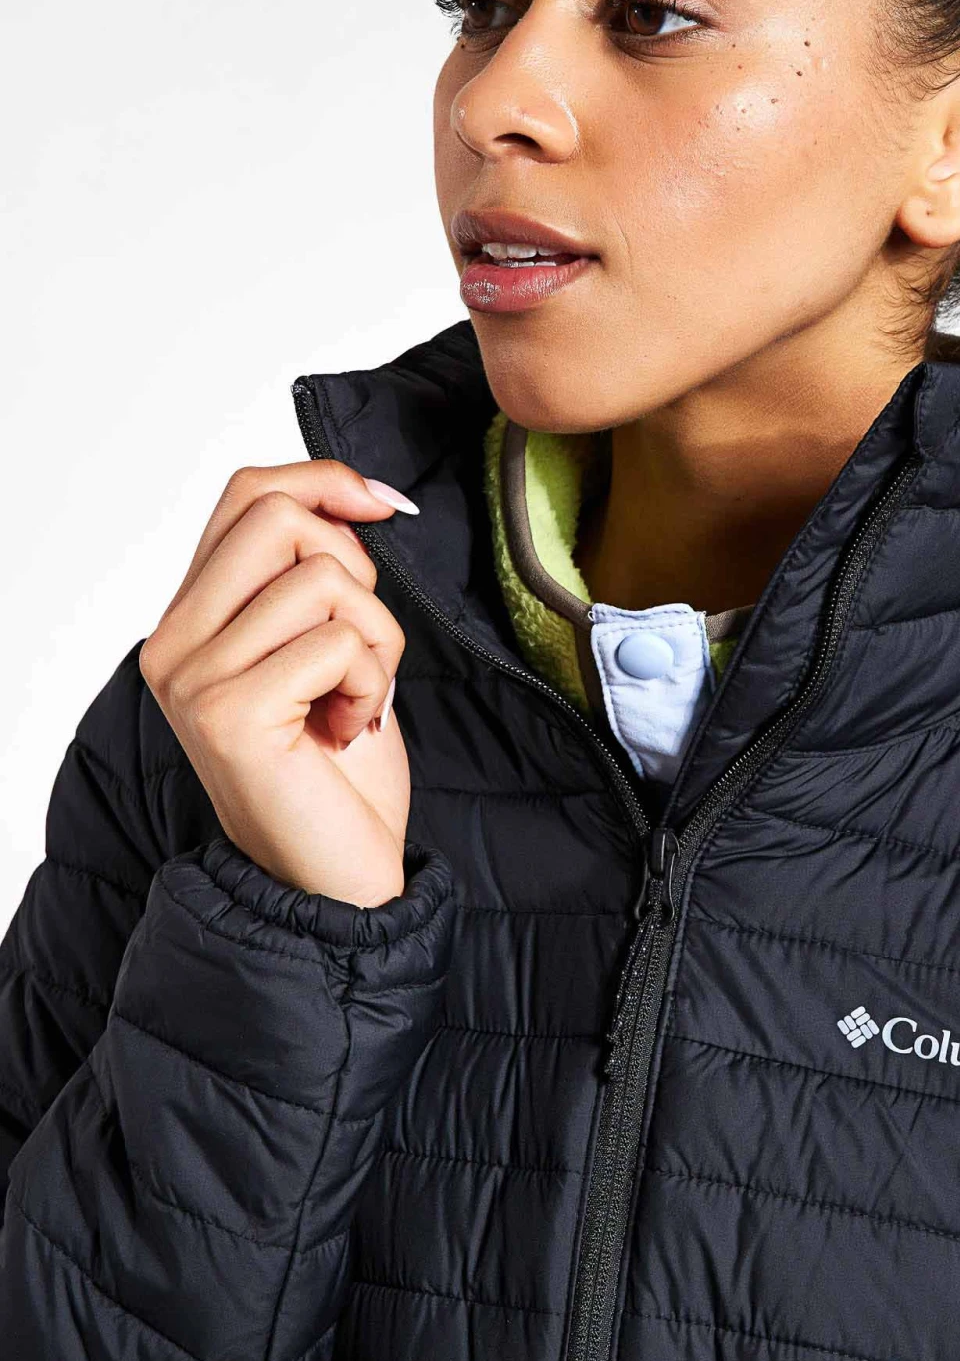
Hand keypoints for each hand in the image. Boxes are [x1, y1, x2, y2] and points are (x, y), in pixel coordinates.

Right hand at [139, 461, 418, 906]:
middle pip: (279, 518)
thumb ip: (318, 579)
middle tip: (360, 649)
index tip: (385, 509)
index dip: (326, 483)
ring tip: (355, 701)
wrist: (336, 877)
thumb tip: (360, 496)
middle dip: (356, 571)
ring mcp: (193, 678)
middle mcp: (173, 643)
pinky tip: (349, 730)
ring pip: (323, 580)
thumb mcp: (331, 651)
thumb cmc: (340, 772)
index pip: (246, 494)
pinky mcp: (230, 712)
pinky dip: (371, 681)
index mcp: (192, 619)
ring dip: (376, 639)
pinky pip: (338, 640)